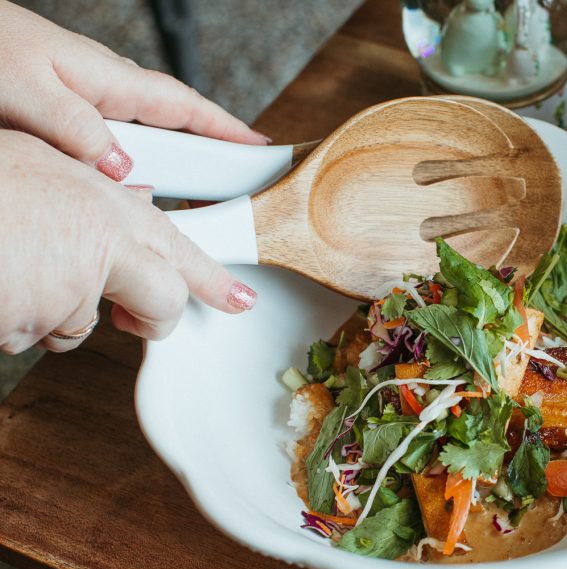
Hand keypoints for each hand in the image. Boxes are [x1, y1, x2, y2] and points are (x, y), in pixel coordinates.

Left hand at [0, 1, 266, 180]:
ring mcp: (85, 105)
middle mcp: (104, 92)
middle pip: (174, 133)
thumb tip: (123, 168)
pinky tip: (117, 194)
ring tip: (179, 210)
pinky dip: (124, 177)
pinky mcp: (63, 120)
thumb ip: (76, 127)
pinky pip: (109, 154)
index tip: (261, 150)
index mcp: (109, 81)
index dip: (228, 131)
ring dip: (164, 175)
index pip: (187, 109)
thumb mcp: (25, 91)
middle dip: (207, 164)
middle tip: (229, 202)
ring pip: (141, 147)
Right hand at [0, 130, 255, 352]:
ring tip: (14, 260)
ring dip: (57, 307)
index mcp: (110, 210)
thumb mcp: (45, 164)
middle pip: (161, 309)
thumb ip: (96, 193)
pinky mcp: (29, 328)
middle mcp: (100, 257)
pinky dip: (16, 314)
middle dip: (152, 319)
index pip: (185, 255)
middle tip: (136, 317)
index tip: (240, 301)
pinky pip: (31, 333)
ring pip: (81, 323)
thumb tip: (132, 202)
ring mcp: (66, 299)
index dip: (216, 282)